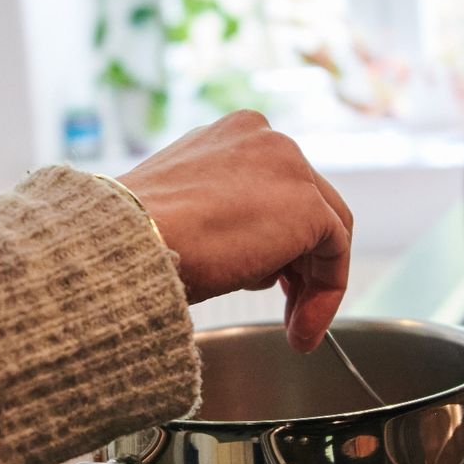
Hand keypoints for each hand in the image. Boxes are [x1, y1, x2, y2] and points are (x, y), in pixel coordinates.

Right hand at [118, 112, 352, 352]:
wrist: (129, 241)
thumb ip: (223, 213)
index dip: (277, 237)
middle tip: (287, 304)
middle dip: (299, 260)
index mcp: (233, 134)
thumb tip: (245, 246)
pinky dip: (324, 294)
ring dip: (312, 283)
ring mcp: (290, 166)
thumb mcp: (185, 211)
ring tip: (293, 327)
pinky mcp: (307, 205)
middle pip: (305, 204)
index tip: (268, 279)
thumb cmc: (137, 235)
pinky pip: (334, 254)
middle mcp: (265, 138)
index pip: (274, 186)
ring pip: (325, 229)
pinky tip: (299, 328)